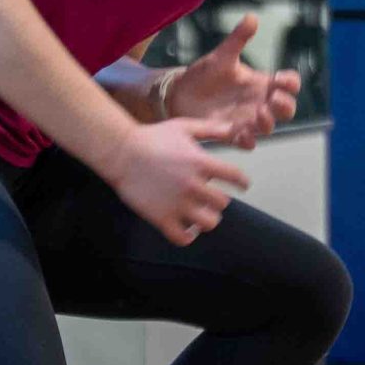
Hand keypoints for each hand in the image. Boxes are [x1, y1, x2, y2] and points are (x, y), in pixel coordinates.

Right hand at [111, 115, 251, 244]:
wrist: (121, 152)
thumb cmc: (153, 137)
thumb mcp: (184, 127)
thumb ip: (211, 129)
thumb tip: (234, 128)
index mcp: (201, 163)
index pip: (235, 177)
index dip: (242, 182)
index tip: (242, 185)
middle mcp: (193, 185)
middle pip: (222, 204)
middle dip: (219, 201)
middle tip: (212, 198)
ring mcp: (177, 204)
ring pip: (208, 224)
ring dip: (208, 219)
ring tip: (202, 215)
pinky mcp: (161, 217)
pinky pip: (183, 238)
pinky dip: (189, 236)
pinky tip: (188, 229)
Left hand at [162, 14, 300, 147]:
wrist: (179, 94)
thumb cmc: (204, 75)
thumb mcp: (222, 56)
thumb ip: (238, 39)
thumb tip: (252, 16)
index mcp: (260, 82)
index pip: (289, 84)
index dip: (291, 82)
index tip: (280, 77)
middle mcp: (258, 102)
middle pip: (286, 109)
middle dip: (286, 105)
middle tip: (273, 98)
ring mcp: (246, 119)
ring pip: (270, 127)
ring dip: (269, 122)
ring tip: (259, 114)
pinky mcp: (231, 133)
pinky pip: (247, 143)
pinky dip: (248, 141)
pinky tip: (242, 134)